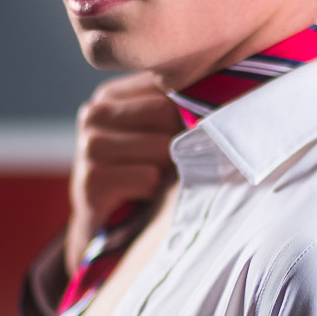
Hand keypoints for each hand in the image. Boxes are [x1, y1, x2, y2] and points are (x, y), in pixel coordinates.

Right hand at [65, 75, 180, 274]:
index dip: (189, 109)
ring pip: (162, 146)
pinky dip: (155, 192)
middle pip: (167, 112)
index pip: (168, 84)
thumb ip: (178, 106)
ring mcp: (89, 146)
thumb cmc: (142, 175)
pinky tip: (140, 198)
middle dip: (178, 142)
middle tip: (167, 164)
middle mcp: (93, 114)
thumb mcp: (157, 133)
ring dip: (167, 170)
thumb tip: (227, 86)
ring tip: (151, 181)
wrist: (108, 231)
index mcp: (109, 96)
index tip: (191, 130)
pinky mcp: (92, 180)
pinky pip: (150, 178)